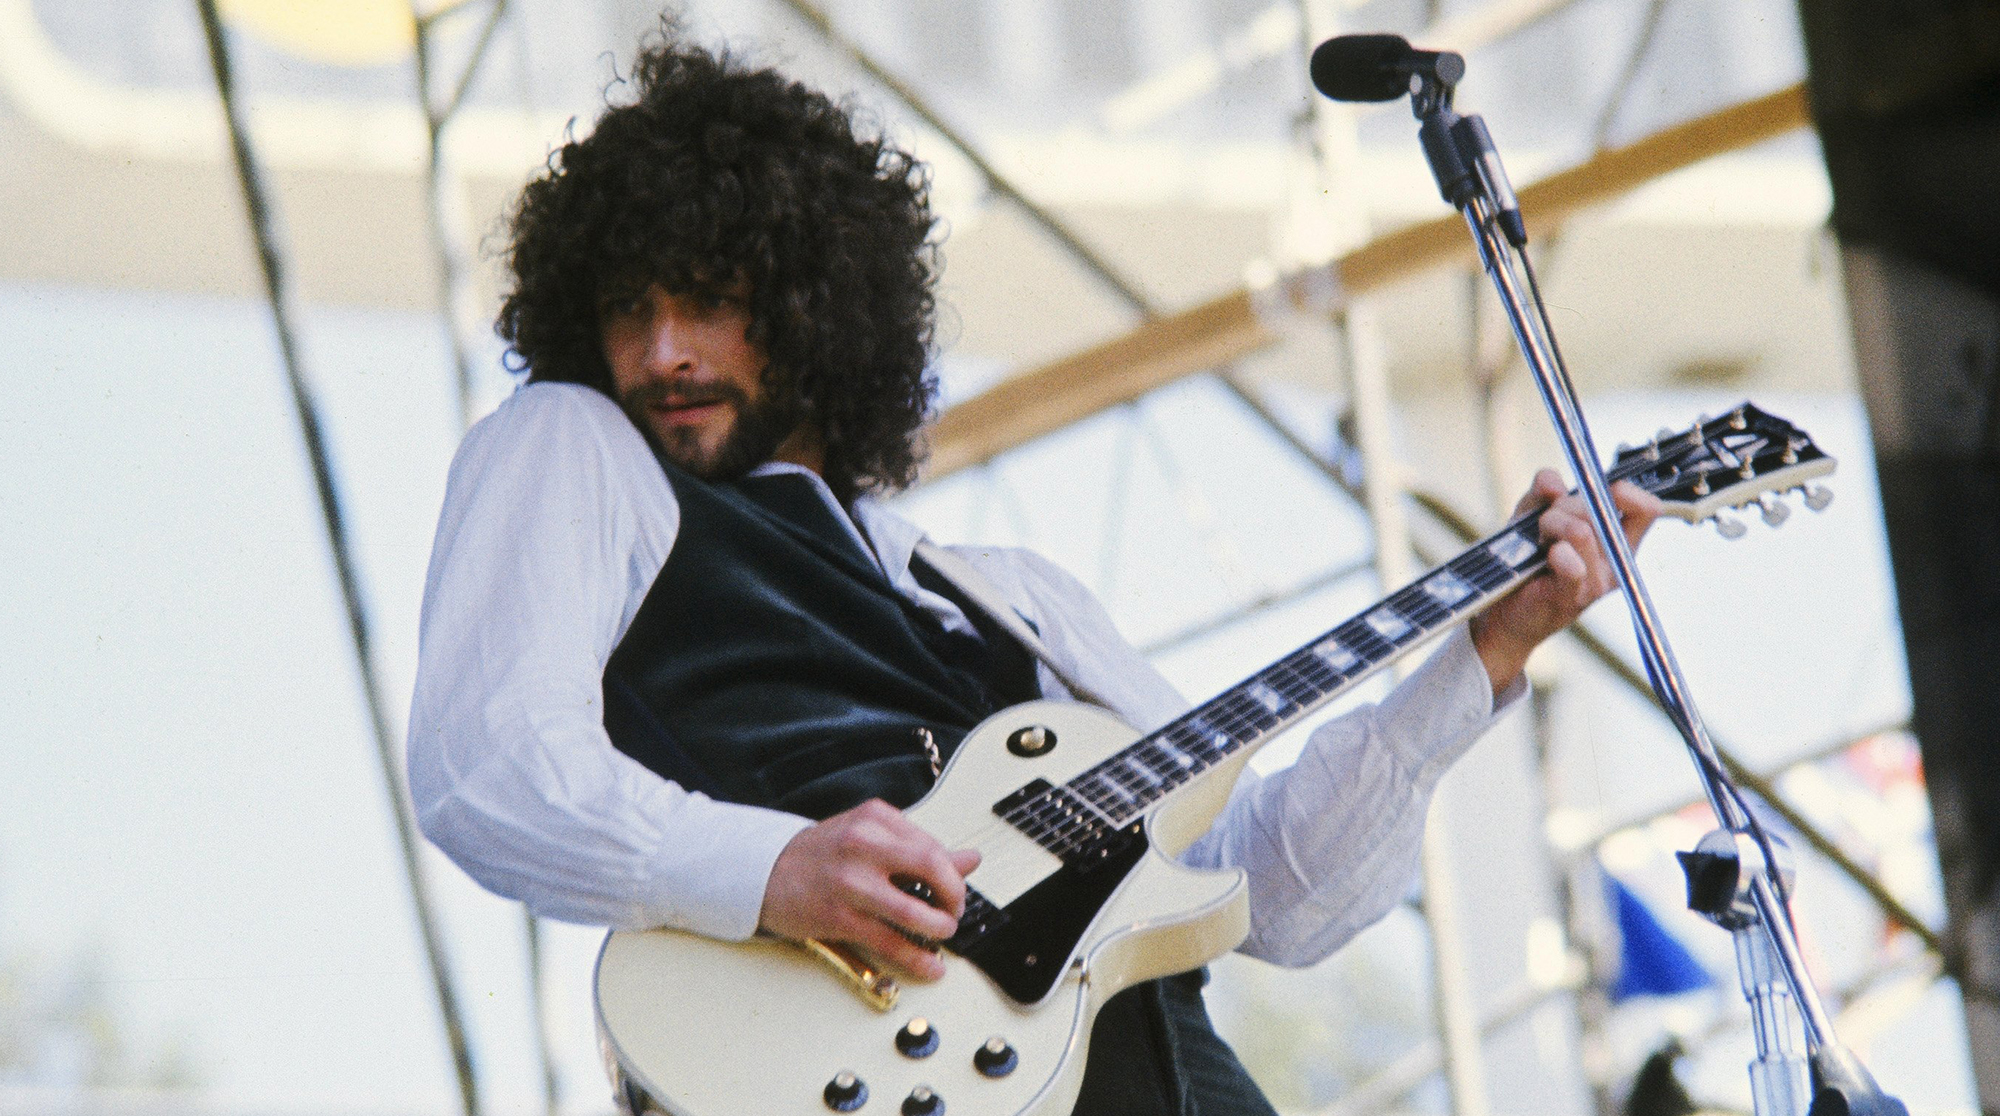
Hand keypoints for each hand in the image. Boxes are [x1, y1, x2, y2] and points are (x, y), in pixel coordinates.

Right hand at [758, 798, 980, 980]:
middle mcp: (863, 845)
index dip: (953, 873)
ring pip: (916, 911)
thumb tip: (970, 859)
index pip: (932, 845)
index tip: (955, 890)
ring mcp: (851, 882)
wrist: (764, 871)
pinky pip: (891, 943)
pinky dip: (918, 959)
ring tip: (941, 933)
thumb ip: (919, 847)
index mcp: (875, 819)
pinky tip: (930, 966)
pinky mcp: (839, 917)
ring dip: (940, 929)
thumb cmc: (821, 854)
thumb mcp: (869, 836)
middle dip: (954, 896)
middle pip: (933, 868)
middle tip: (954, 911)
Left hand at [1468, 468, 1661, 694]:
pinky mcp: (1572, 596)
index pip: (1647, 509)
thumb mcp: (1532, 516)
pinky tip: (1546, 557)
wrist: (1503, 612)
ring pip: (1583, 531)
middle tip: (1544, 521)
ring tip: (1538, 539)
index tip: (1596, 489)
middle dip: (1566, 504)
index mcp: (1617, 541)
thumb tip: (1552, 481)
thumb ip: (1543, 492)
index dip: (1626, 491)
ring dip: (1551, 524)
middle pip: (1602, 510)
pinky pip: (1572, 564)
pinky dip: (1555, 553)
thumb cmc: (1524, 562)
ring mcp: (1597, 582)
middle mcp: (1615, 562)